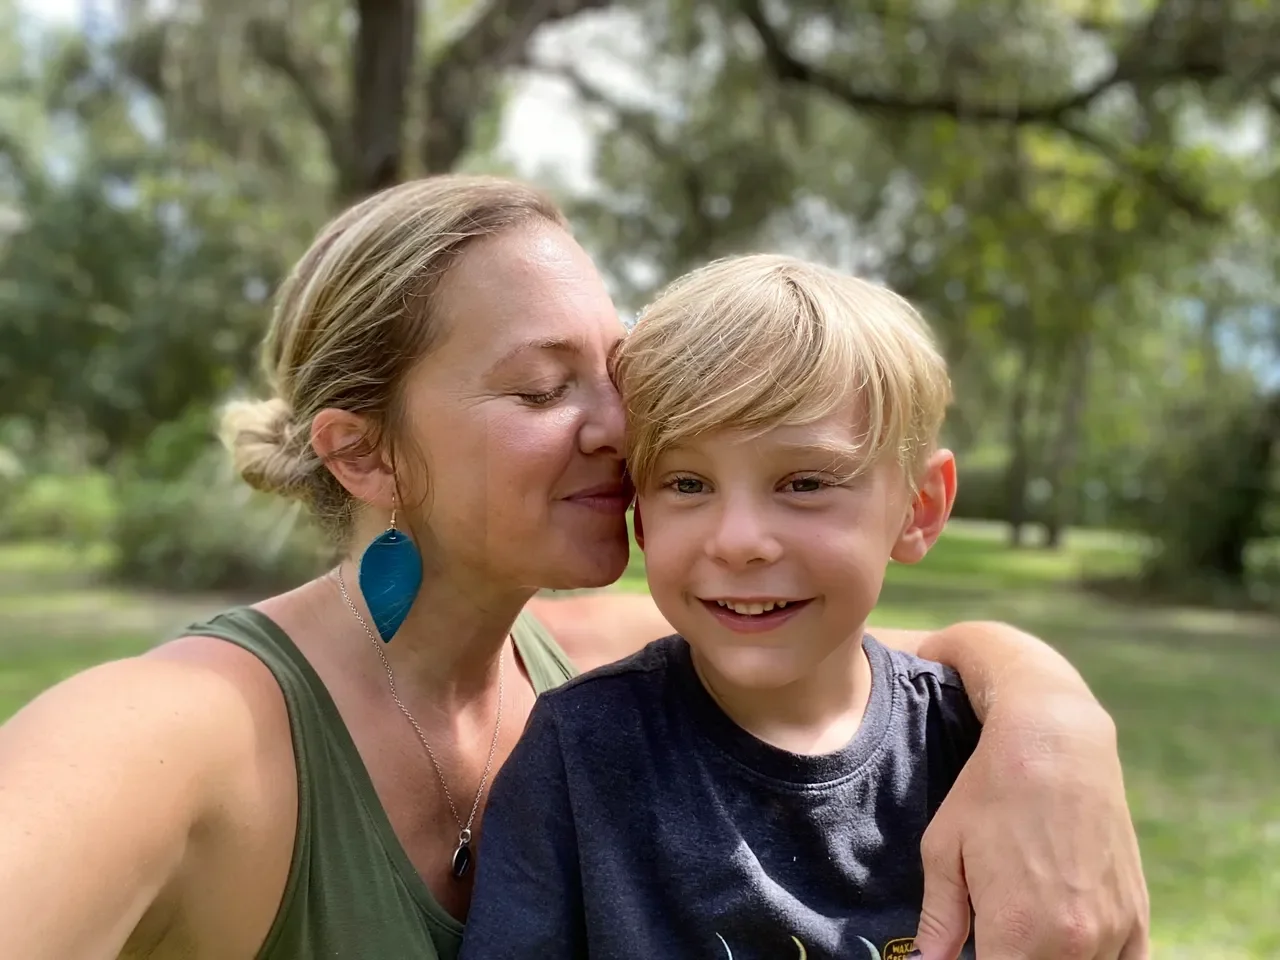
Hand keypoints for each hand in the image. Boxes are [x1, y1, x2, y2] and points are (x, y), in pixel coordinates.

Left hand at [911, 691, 1149, 959]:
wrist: (1056, 743)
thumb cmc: (989, 792)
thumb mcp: (945, 851)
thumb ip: (938, 922)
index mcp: (1016, 933)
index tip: (968, 952)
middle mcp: (1071, 942)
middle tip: (991, 936)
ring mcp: (1111, 932)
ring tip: (1025, 931)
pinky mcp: (1137, 916)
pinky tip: (1068, 943)